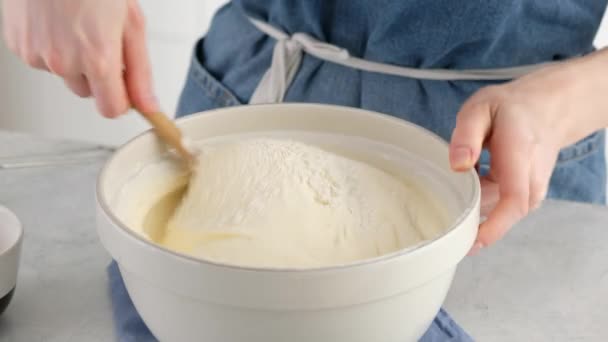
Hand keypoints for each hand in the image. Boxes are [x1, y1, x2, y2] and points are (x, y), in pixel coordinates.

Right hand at [1, 0, 158, 116]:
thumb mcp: (132, 25)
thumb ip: (140, 72)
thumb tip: (149, 106)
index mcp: (98, 59)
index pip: (111, 109)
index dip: (120, 98)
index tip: (123, 84)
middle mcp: (64, 62)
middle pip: (87, 92)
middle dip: (97, 74)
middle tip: (99, 37)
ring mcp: (36, 54)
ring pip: (63, 75)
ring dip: (72, 59)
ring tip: (76, 24)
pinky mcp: (17, 45)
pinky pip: (40, 59)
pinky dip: (50, 47)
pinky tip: (56, 21)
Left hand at [450, 50, 607, 253]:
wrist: (547, 110)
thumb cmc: (510, 109)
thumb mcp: (481, 109)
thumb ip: (467, 135)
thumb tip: (457, 165)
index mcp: (520, 158)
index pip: (513, 201)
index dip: (493, 227)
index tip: (470, 244)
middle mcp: (531, 181)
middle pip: (501, 214)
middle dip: (471, 219)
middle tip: (441, 210)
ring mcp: (532, 192)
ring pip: (496, 212)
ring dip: (473, 206)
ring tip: (455, 189)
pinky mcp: (526, 197)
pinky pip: (498, 208)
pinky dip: (479, 203)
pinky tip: (468, 187)